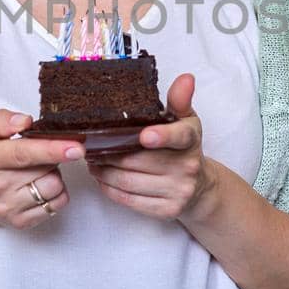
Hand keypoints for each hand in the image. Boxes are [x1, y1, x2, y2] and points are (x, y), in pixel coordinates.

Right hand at [0, 109, 83, 230]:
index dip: (52, 149)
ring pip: (53, 186)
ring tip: (36, 169)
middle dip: (51, 155)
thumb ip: (1, 120)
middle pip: (44, 168)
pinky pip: (56, 204)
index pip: (22, 154)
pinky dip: (55, 192)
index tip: (75, 147)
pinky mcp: (20, 222)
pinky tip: (39, 185)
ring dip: (53, 174)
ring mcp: (7, 207)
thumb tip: (25, 121)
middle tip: (37, 152)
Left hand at [87, 73, 217, 222]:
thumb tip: (186, 78)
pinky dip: (110, 189)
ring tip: (91, 161)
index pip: (179, 137)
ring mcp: (178, 191)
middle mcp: (188, 167)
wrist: (199, 188)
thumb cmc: (183, 148)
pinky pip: (130, 200)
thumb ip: (179, 101)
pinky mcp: (166, 210)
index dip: (162, 136)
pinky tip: (101, 178)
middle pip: (140, 160)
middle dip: (110, 153)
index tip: (144, 135)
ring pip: (129, 181)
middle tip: (89, 145)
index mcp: (191, 140)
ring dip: (104, 171)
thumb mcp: (185, 121)